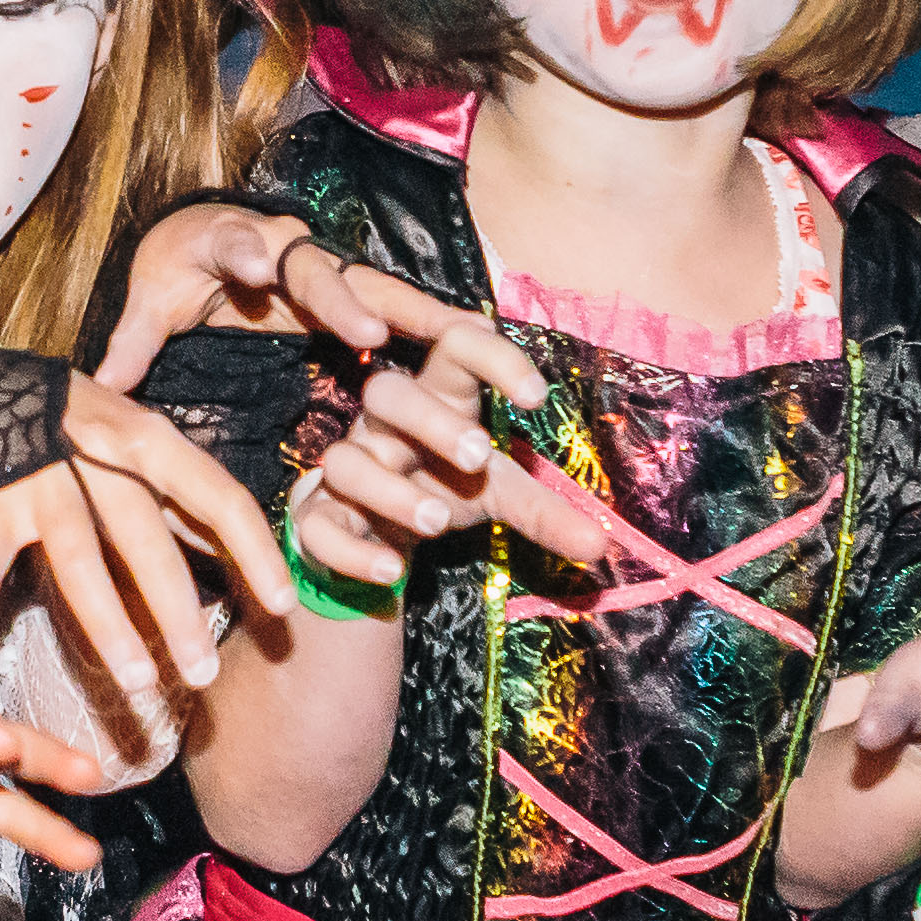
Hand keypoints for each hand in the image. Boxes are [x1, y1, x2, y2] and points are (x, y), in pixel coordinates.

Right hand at [0, 374, 291, 697]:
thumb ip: (193, 504)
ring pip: (77, 557)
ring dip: (108, 623)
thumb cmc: (93, 430)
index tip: (282, 607)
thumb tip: (253, 563)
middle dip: (177, 610)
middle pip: (145, 537)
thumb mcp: (150, 450)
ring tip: (137, 682)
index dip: (254, 550)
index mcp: (153, 442)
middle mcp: (100, 455)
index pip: (217, 496)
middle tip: (204, 674)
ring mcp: (41, 478)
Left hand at [94, 209, 550, 417]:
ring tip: (484, 367)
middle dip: (347, 301)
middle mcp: (298, 252)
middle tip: (368, 336)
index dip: (248, 250)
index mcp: (235, 240)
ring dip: (441, 332)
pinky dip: (467, 350)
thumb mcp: (147, 299)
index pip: (239, 241)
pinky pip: (424, 326)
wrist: (212, 244)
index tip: (258, 261)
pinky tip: (514, 384)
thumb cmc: (180, 269)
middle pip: (325, 272)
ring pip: (395, 299)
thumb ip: (129, 339)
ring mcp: (342, 277)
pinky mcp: (372, 304)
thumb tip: (98, 387)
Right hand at [282, 358, 614, 593]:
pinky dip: (353, 552)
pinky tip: (393, 573)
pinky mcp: (318, 519)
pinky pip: (318, 527)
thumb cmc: (440, 489)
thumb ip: (544, 513)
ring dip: (392, 491)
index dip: (493, 358)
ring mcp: (346, 470)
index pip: (456, 348)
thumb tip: (601, 549)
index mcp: (434, 399)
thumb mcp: (496, 494)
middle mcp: (383, 427)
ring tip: (438, 523)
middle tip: (479, 456)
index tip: (536, 397)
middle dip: (429, 420)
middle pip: (387, 392)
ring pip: (345, 461)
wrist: (372, 532)